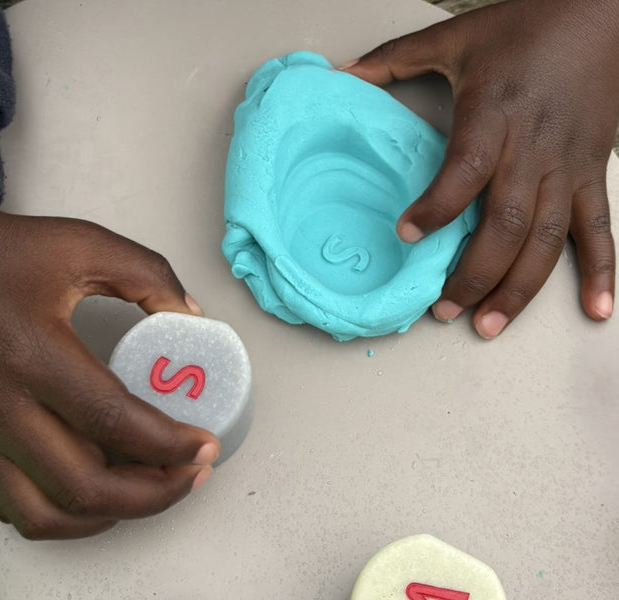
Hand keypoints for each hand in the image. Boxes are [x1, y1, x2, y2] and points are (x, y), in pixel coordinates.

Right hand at [0, 168, 218, 538]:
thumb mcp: (85, 244)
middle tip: (192, 472)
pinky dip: (66, 518)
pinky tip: (100, 493)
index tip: (205, 443)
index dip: (170, 443)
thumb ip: (149, 276)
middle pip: (85, 485)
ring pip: (49, 516)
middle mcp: (1, 406)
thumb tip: (193, 319)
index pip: (112, 420)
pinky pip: (17, 510)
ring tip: (154, 488)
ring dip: (111, 515)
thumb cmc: (4, 253)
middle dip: (154, 493)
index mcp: (32, 352)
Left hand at [341, 0, 617, 337]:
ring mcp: (567, 164)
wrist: (602, 13)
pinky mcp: (591, 172)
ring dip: (519, 288)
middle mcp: (533, 146)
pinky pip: (599, 228)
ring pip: (547, 238)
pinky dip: (601, 271)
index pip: (465, 169)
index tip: (405, 234)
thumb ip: (394, 59)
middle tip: (443, 309)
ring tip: (489, 325)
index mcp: (494, 113)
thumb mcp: (454, 37)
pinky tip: (595, 310)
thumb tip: (341, 76)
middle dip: (473, 274)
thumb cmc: (526, 26)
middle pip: (505, 223)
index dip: (437, 207)